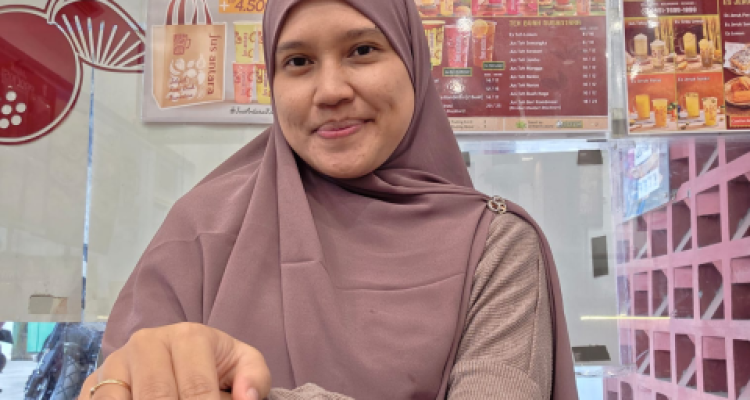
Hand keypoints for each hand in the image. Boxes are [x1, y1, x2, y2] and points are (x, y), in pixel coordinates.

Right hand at [80, 322, 270, 399]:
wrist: (169, 353)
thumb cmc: (211, 363)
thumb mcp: (241, 362)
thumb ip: (254, 377)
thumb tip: (247, 398)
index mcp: (187, 337)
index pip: (196, 389)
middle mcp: (146, 344)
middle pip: (157, 397)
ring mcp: (114, 363)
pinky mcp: (91, 384)